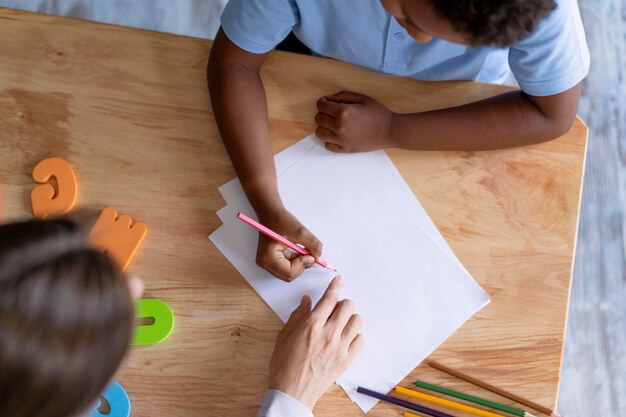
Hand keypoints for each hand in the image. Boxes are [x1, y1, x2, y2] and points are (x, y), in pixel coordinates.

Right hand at [256, 209, 322, 281]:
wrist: (271, 213)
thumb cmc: (280, 220)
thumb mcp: (300, 231)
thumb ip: (312, 245)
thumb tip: (319, 258)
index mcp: (268, 257)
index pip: (289, 272)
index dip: (303, 265)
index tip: (310, 255)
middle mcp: (265, 263)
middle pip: (289, 275)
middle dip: (302, 266)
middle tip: (309, 254)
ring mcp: (267, 263)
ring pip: (289, 273)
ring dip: (300, 264)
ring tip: (303, 250)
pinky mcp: (271, 261)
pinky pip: (287, 267)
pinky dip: (296, 262)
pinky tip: (298, 252)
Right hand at [268, 276, 364, 409]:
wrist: (292, 393)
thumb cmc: (284, 365)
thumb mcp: (284, 336)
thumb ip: (297, 316)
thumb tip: (307, 301)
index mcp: (312, 325)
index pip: (329, 298)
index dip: (336, 285)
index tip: (339, 279)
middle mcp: (329, 334)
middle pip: (348, 306)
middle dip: (342, 303)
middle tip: (335, 308)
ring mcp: (340, 347)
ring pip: (357, 321)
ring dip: (350, 318)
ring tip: (340, 323)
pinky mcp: (346, 360)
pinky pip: (361, 340)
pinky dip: (355, 335)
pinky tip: (345, 338)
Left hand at [315, 91, 397, 151]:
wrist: (390, 130)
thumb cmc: (377, 113)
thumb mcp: (361, 98)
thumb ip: (342, 96)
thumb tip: (327, 99)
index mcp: (343, 112)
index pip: (320, 106)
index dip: (323, 102)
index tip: (327, 102)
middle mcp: (339, 126)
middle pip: (318, 119)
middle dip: (323, 113)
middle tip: (333, 113)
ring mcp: (341, 140)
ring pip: (319, 133)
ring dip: (324, 127)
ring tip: (333, 124)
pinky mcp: (345, 149)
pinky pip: (327, 145)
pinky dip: (329, 139)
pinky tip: (338, 134)